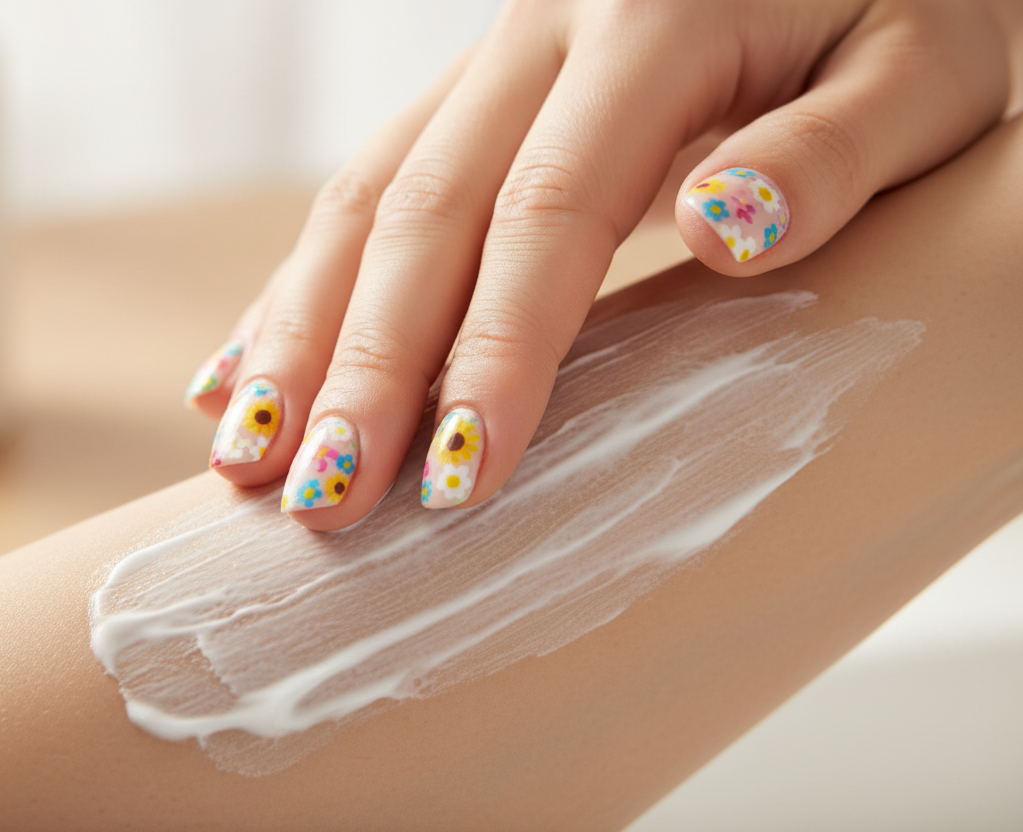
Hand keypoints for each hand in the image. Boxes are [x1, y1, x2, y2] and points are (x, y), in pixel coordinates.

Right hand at [186, 0, 1009, 528]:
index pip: (549, 212)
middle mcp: (543, 30)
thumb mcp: (925, 70)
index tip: (460, 479)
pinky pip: (368, 185)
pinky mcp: (477, 95)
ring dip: (298, 333)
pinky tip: (237, 369)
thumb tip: (724, 230)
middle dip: (362, 367)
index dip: (495, 349)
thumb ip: (831, 152)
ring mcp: (496, 58)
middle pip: (423, 212)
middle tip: (318, 502)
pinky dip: (296, 287)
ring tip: (245, 456)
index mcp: (652, 20)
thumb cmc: (914, 16)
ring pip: (366, 197)